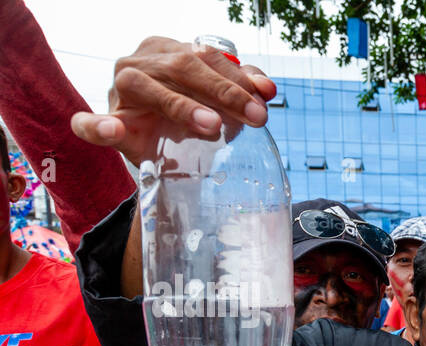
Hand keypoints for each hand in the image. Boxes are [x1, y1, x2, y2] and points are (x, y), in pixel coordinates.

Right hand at [70, 36, 274, 167]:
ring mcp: (119, 91)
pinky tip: (114, 131)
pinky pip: (91, 124)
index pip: (205, 57)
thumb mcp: (215, 102)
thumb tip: (267, 89)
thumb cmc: (189, 116)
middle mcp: (140, 63)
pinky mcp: (107, 122)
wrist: (159, 150)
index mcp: (166, 50)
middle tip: (255, 116)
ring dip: (180, 107)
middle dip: (223, 92)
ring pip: (146, 89)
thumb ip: (239, 89)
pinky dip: (99, 127)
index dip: (238, 78)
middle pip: (182, 68)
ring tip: (212, 125)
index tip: (266, 98)